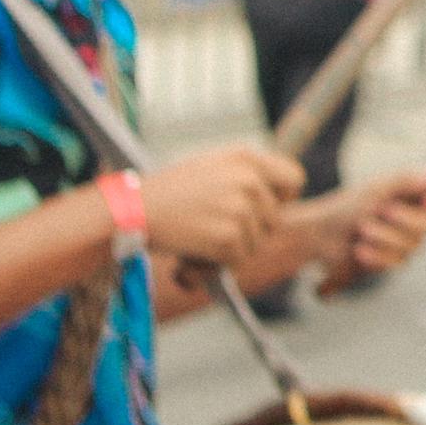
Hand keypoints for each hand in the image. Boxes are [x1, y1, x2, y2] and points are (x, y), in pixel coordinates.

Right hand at [142, 146, 299, 267]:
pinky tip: (190, 255)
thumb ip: (244, 178)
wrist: (130, 211)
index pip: (295, 178)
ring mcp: (241, 209)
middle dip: (249, 232)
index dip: (283, 198)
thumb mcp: (210, 168)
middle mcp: (249, 180)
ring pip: (256, 244)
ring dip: (229, 250)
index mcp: (246, 159)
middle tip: (213, 231)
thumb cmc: (165, 193)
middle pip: (274, 220)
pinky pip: (236, 261)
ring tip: (196, 239)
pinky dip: (215, 265)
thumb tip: (279, 200)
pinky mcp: (229, 237)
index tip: (265, 210)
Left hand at [342, 165, 425, 277]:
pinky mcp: (394, 261)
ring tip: (362, 228)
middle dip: (406, 220)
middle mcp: (419, 219)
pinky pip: (397, 262)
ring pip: (413, 246)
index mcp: (419, 195)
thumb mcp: (378, 189)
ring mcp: (408, 242)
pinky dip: (376, 255)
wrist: (320, 235)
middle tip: (381, 210)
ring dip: (384, 237)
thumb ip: (408, 181)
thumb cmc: (349, 206)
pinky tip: (360, 250)